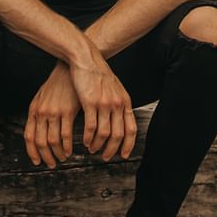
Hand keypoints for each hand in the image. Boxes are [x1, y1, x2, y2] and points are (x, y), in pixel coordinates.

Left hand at [25, 62, 81, 167]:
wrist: (69, 69)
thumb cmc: (58, 84)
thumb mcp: (43, 97)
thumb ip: (39, 113)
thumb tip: (38, 131)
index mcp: (34, 110)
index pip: (29, 137)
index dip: (32, 152)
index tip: (38, 162)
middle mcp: (41, 113)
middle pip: (40, 142)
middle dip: (46, 157)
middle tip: (53, 164)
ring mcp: (54, 112)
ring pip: (53, 141)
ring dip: (58, 153)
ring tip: (63, 157)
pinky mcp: (67, 112)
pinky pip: (66, 136)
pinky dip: (67, 146)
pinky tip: (70, 149)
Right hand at [68, 44, 137, 161]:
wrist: (87, 59)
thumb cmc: (98, 74)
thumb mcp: (115, 88)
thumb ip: (119, 104)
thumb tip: (120, 120)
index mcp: (125, 102)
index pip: (131, 129)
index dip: (128, 145)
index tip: (123, 155)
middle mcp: (117, 104)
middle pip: (118, 135)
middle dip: (111, 150)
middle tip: (105, 156)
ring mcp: (104, 103)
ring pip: (104, 133)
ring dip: (98, 145)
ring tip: (92, 148)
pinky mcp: (90, 102)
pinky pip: (91, 126)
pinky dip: (88, 137)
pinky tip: (85, 140)